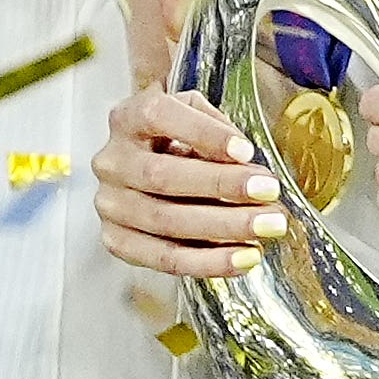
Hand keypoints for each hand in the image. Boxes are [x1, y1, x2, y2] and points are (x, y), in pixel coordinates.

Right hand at [90, 80, 279, 279]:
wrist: (145, 171)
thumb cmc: (176, 141)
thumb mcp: (194, 116)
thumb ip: (216, 127)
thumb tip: (243, 159)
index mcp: (128, 118)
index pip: (159, 116)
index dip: (204, 133)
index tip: (246, 151)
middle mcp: (112, 160)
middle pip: (162, 176)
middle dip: (221, 185)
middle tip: (268, 192)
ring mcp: (110, 204)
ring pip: (165, 221)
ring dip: (222, 227)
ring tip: (265, 227)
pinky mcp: (117, 240)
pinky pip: (164, 258)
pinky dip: (207, 262)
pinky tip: (242, 258)